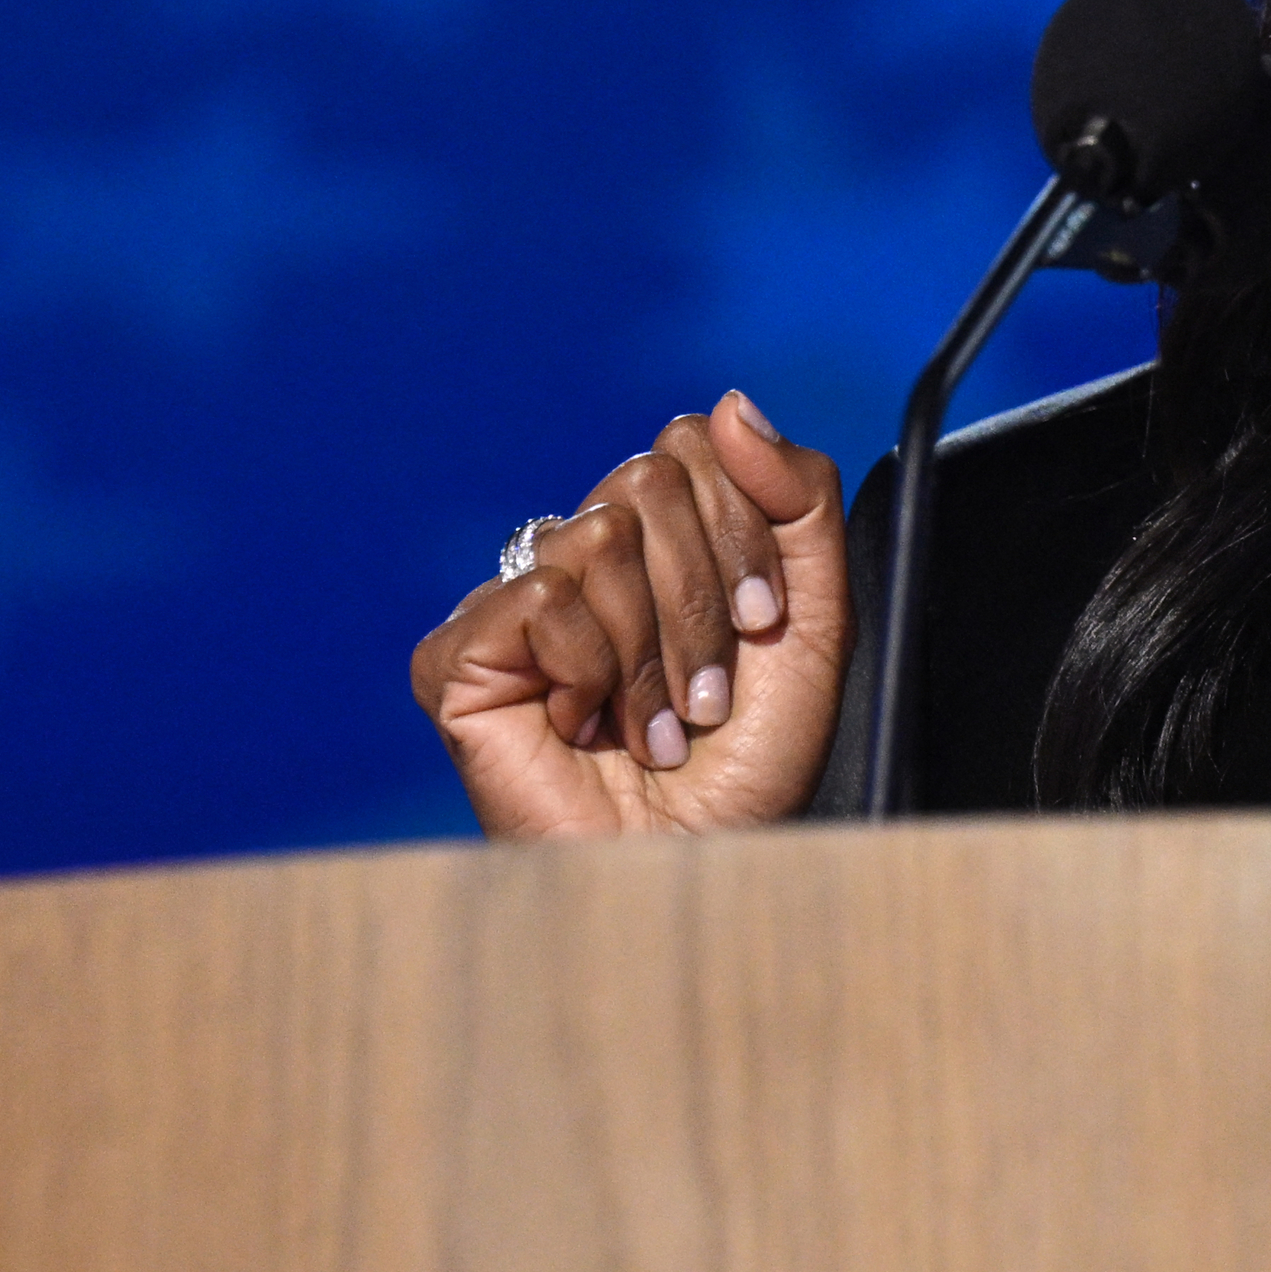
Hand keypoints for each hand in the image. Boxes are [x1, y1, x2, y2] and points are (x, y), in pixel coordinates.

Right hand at [411, 391, 847, 838]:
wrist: (700, 867)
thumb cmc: (750, 765)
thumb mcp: (812, 620)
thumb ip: (798, 500)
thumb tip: (732, 404)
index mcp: (658, 540)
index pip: (693, 444)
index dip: (741, 530)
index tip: (761, 625)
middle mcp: (580, 556)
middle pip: (648, 477)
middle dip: (703, 593)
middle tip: (707, 690)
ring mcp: (514, 602)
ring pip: (597, 532)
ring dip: (653, 648)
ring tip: (652, 723)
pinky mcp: (458, 654)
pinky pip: (543, 594)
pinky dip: (592, 670)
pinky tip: (586, 727)